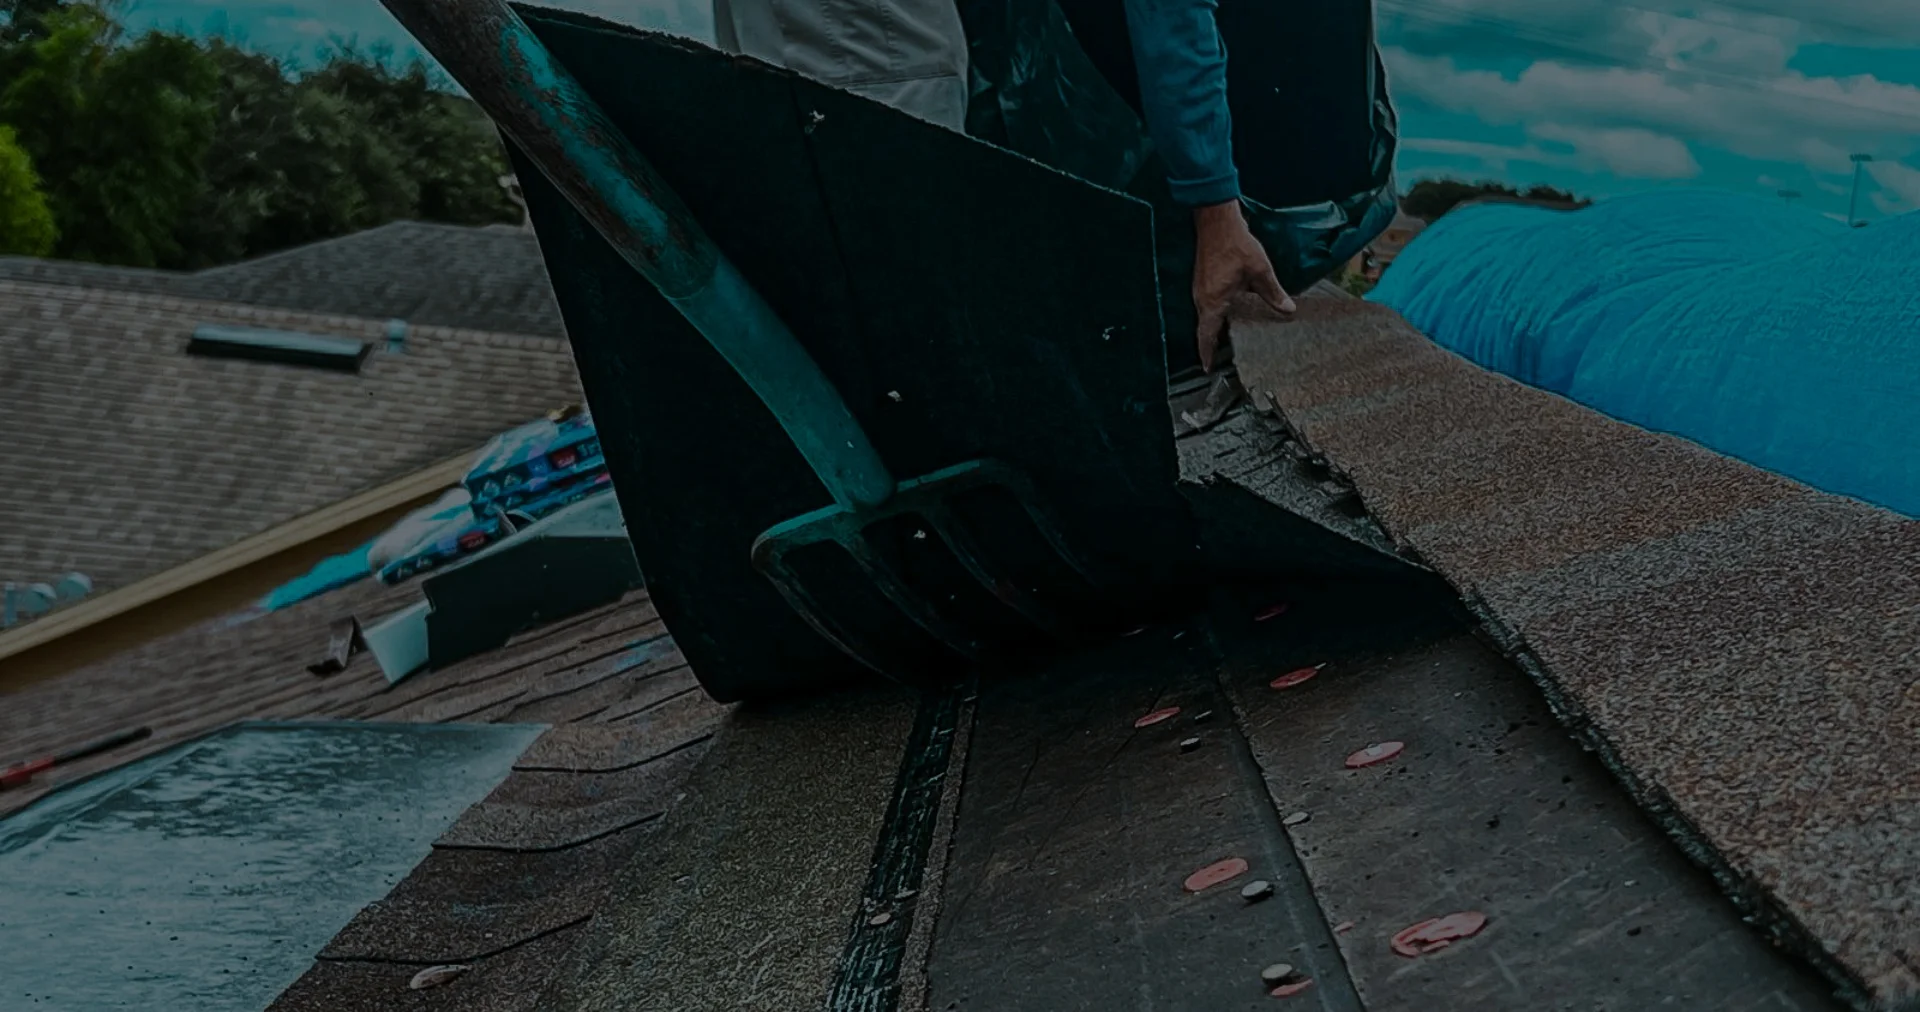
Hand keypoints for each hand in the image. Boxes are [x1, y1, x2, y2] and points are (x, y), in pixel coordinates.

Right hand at [1192, 200, 1294, 370]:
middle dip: (1211, 344)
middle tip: (1219, 359)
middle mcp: (1202, 298)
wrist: (1217, 221)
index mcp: (1213, 301)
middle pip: (1204, 329)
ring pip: (1205, 317)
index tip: (1208, 368)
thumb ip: (1273, 293)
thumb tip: (1288, 310)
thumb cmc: (1236, 244)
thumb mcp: (1260, 270)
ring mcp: (1199, 289)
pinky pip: (1207, 306)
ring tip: (1225, 342)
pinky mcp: (1203, 281)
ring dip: (1213, 330)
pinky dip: (1215, 316)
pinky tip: (1228, 316)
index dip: (1206, 353)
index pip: (1206, 335)